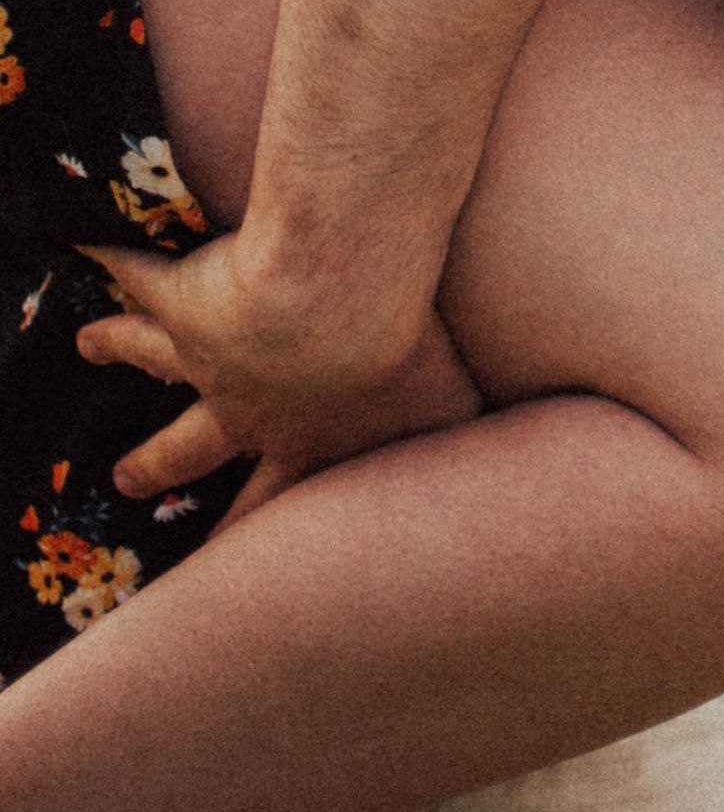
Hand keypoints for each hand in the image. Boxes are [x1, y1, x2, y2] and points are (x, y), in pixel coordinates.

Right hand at [73, 235, 482, 521]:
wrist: (341, 304)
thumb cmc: (412, 361)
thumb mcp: (460, 411)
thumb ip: (489, 444)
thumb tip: (545, 484)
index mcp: (309, 441)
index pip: (274, 502)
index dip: (251, 533)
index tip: (223, 561)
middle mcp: (248, 406)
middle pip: (192, 443)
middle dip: (161, 461)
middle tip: (130, 476)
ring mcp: (209, 351)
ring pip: (153, 357)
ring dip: (120, 349)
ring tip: (89, 345)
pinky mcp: (187, 297)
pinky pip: (138, 281)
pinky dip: (112, 267)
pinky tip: (89, 250)